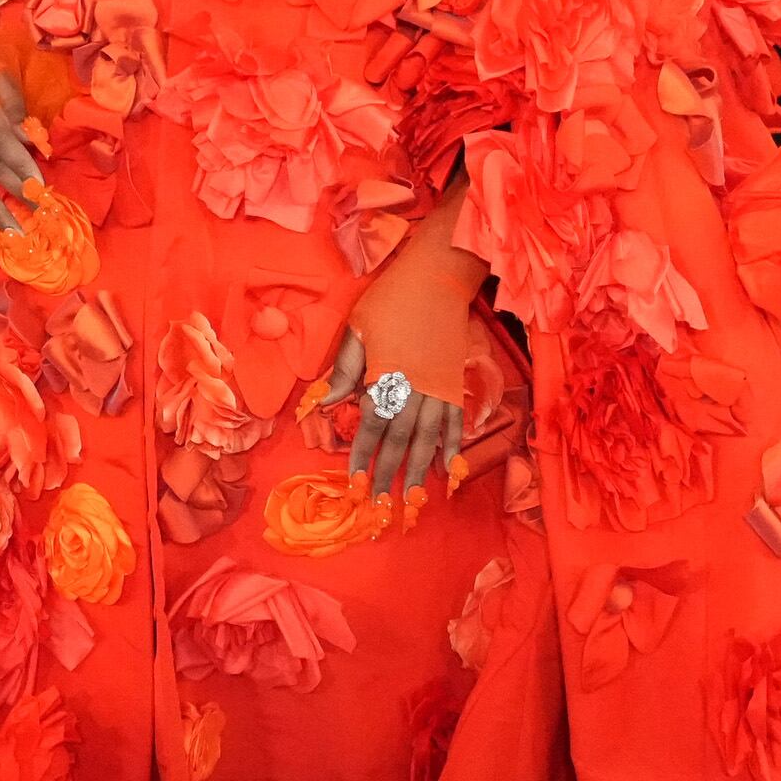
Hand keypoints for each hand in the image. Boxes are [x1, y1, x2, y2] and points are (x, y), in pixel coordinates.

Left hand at [325, 214, 486, 502]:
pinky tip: (448, 470)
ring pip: (429, 438)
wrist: (438, 277)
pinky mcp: (456, 383)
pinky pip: (455, 422)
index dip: (362, 455)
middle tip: (380, 504)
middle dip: (389, 473)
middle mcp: (415, 388)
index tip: (354, 482)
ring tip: (414, 498)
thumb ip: (344, 370)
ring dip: (420, 470)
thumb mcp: (357, 330)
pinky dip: (452, 447)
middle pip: (400, 439)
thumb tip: (325, 403)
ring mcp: (440, 388)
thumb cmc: (390, 299)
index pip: (371, 426)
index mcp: (386, 375)